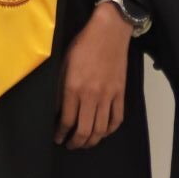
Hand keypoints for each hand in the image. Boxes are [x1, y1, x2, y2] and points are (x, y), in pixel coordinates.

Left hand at [54, 0, 131, 147]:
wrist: (109, 32)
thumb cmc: (83, 45)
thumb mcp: (64, 64)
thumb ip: (60, 88)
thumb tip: (57, 110)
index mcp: (74, 88)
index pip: (67, 120)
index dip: (61, 133)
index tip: (58, 137)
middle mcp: (91, 95)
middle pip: (84, 130)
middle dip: (76, 142)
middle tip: (70, 145)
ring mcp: (108, 96)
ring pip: (101, 129)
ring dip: (92, 141)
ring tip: (85, 142)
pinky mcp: (120, 93)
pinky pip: (117, 118)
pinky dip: (110, 130)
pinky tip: (103, 132)